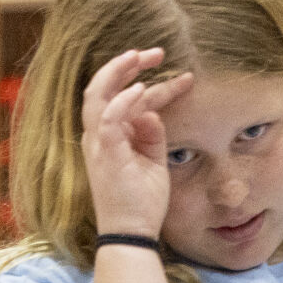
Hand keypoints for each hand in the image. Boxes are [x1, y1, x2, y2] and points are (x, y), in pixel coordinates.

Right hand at [80, 48, 194, 238]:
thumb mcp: (154, 163)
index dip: (154, 84)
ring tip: (143, 57)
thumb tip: (153, 111)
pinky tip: (143, 89)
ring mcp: (99, 143)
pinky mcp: (105, 153)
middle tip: (156, 51)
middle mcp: (100, 134)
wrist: (133, 231)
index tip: (184, 77)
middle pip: (105, 87)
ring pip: (99, 94)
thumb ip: (153, 136)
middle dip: (128, 65)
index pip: (128, 100)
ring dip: (119, 71)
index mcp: (112, 136)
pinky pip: (108, 118)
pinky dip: (124, 101)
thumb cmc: (142, 201)